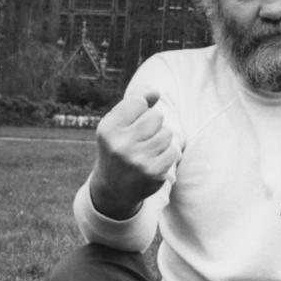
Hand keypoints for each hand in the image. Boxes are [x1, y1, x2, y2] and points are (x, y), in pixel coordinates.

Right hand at [89, 91, 179, 219]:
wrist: (114, 188)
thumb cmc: (118, 147)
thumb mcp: (118, 123)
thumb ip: (135, 102)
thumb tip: (156, 92)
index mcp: (108, 129)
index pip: (138, 101)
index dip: (139, 110)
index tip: (130, 123)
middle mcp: (120, 145)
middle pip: (156, 116)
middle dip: (152, 124)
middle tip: (139, 139)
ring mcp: (137, 160)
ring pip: (167, 133)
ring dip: (161, 139)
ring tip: (146, 150)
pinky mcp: (153, 173)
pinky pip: (173, 151)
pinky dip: (166, 154)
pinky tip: (153, 161)